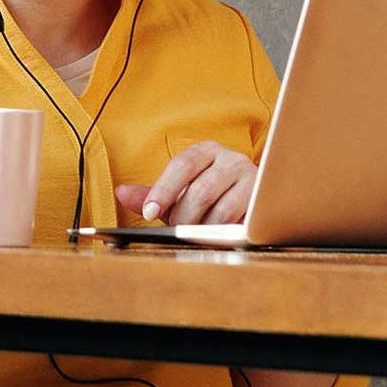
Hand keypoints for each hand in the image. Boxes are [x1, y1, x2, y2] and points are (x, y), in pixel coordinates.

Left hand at [115, 142, 256, 223]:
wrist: (253, 200)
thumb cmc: (210, 195)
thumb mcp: (179, 192)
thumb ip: (153, 194)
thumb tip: (121, 193)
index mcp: (206, 151)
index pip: (181, 165)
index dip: (163, 190)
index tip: (149, 212)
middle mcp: (231, 159)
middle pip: (201, 191)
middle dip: (183, 217)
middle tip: (178, 229)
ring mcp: (252, 179)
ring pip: (221, 211)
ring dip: (204, 229)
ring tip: (198, 232)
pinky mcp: (265, 203)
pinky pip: (241, 223)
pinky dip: (224, 234)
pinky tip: (217, 236)